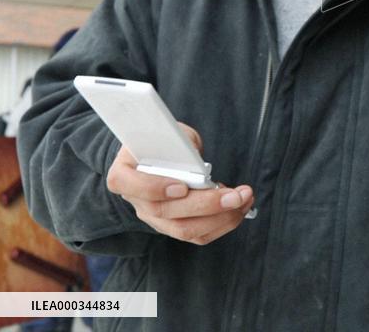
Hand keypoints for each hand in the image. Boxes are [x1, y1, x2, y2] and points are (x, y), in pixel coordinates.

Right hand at [106, 122, 253, 245]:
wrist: (157, 155)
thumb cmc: (163, 141)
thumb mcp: (169, 134)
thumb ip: (179, 146)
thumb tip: (196, 162)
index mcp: (124, 173)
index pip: (130, 185)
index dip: (154, 188)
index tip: (182, 186)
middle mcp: (136, 202)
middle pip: (166, 212)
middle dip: (206, 205)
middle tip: (237, 194)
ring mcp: (154, 218)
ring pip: (184, 229)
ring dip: (221, 217)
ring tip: (245, 199)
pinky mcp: (174, 226)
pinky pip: (198, 235)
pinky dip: (223, 223)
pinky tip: (239, 207)